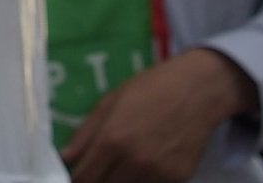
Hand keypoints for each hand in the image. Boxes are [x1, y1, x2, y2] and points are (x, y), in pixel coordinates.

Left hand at [60, 48, 253, 182]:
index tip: (78, 174)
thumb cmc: (151, 88)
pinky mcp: (177, 180)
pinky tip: (145, 166)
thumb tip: (64, 157)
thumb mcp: (112, 101)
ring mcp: (157, 174)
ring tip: (122, 165)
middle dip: (97, 180)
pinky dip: (144, 182)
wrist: (198, 90)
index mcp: (112, 139)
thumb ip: (85, 133)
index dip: (77, 178)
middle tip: (100, 169)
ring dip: (120, 182)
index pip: (84, 178)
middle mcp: (133, 161)